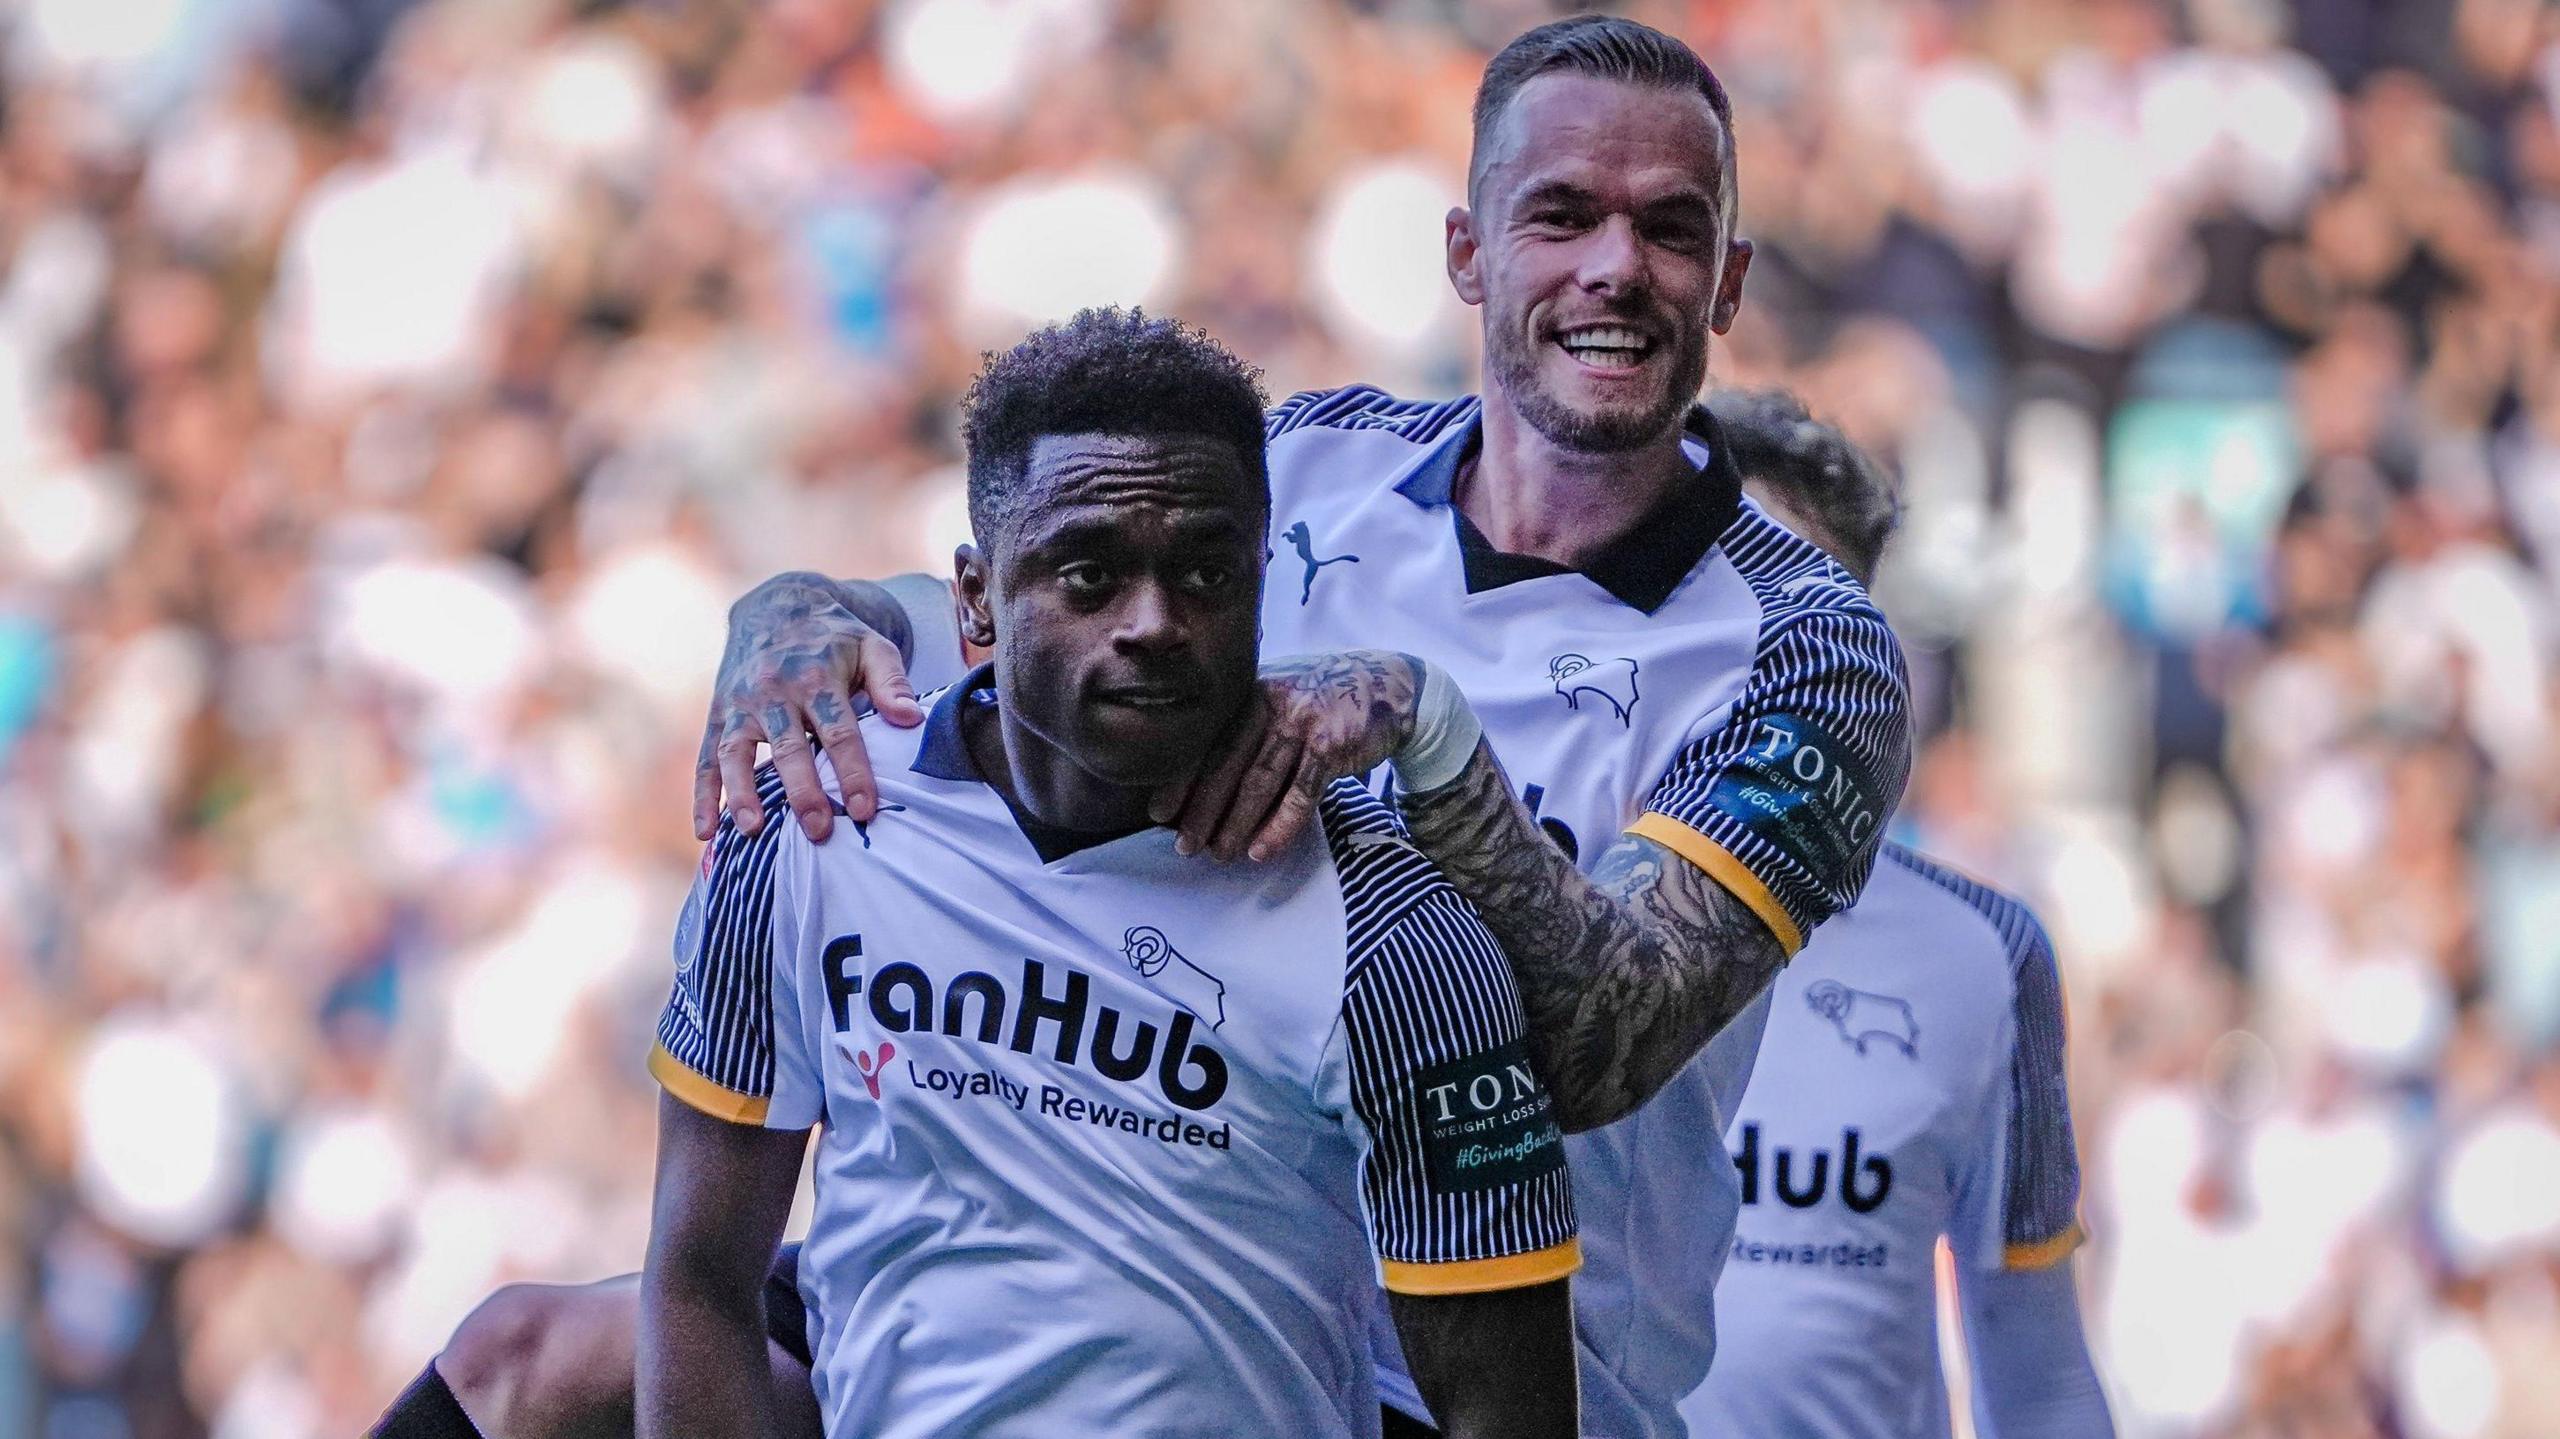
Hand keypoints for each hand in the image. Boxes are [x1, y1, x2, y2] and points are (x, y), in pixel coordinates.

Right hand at [696, 575, 925, 841]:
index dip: (852, 771)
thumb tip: (912, 720)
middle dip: (803, 792)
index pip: (838, 731)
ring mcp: (740, 704)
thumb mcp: (871, 646)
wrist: (777, 605)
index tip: (865, 809)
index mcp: (816, 677)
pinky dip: (703, 796)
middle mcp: (774, 691)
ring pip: (736, 753)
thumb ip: (891, 682)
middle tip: (819, 832)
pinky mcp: (718, 715)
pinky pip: (706, 758)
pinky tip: (706, 833)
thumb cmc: (835, 637)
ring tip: (754, 830)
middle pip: (788, 748)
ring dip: (742, 794)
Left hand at [1150, 651, 1418, 862]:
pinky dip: (1280, 826)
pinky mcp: (1333, 743)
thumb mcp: (1277, 697)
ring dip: (1236, 824)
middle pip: (1227, 764)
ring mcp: (1302, 721)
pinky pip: (1301, 793)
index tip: (1159, 814)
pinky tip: (1262, 850)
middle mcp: (1269, 702)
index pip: (1206, 741)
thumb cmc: (1321, 701)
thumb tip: (1200, 782)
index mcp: (1248, 693)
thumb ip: (1244, 726)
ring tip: (1220, 854)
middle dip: (1202, 810)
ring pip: (1260, 782)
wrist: (1386, 685)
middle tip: (1185, 845)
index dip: (1181, 780)